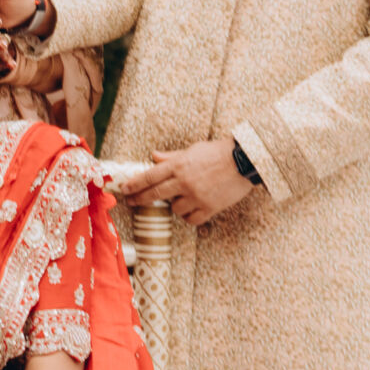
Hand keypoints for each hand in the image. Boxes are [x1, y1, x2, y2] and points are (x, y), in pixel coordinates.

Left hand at [122, 137, 254, 226]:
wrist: (244, 161)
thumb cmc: (218, 152)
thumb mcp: (192, 150)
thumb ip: (172, 156)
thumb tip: (154, 156)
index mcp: (178, 165)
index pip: (149, 176)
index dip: (134, 184)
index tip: (125, 190)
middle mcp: (184, 181)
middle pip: (155, 194)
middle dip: (140, 199)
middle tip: (131, 202)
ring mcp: (196, 196)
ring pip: (174, 209)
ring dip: (174, 206)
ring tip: (180, 200)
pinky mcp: (209, 207)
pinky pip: (192, 219)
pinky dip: (189, 216)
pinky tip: (191, 210)